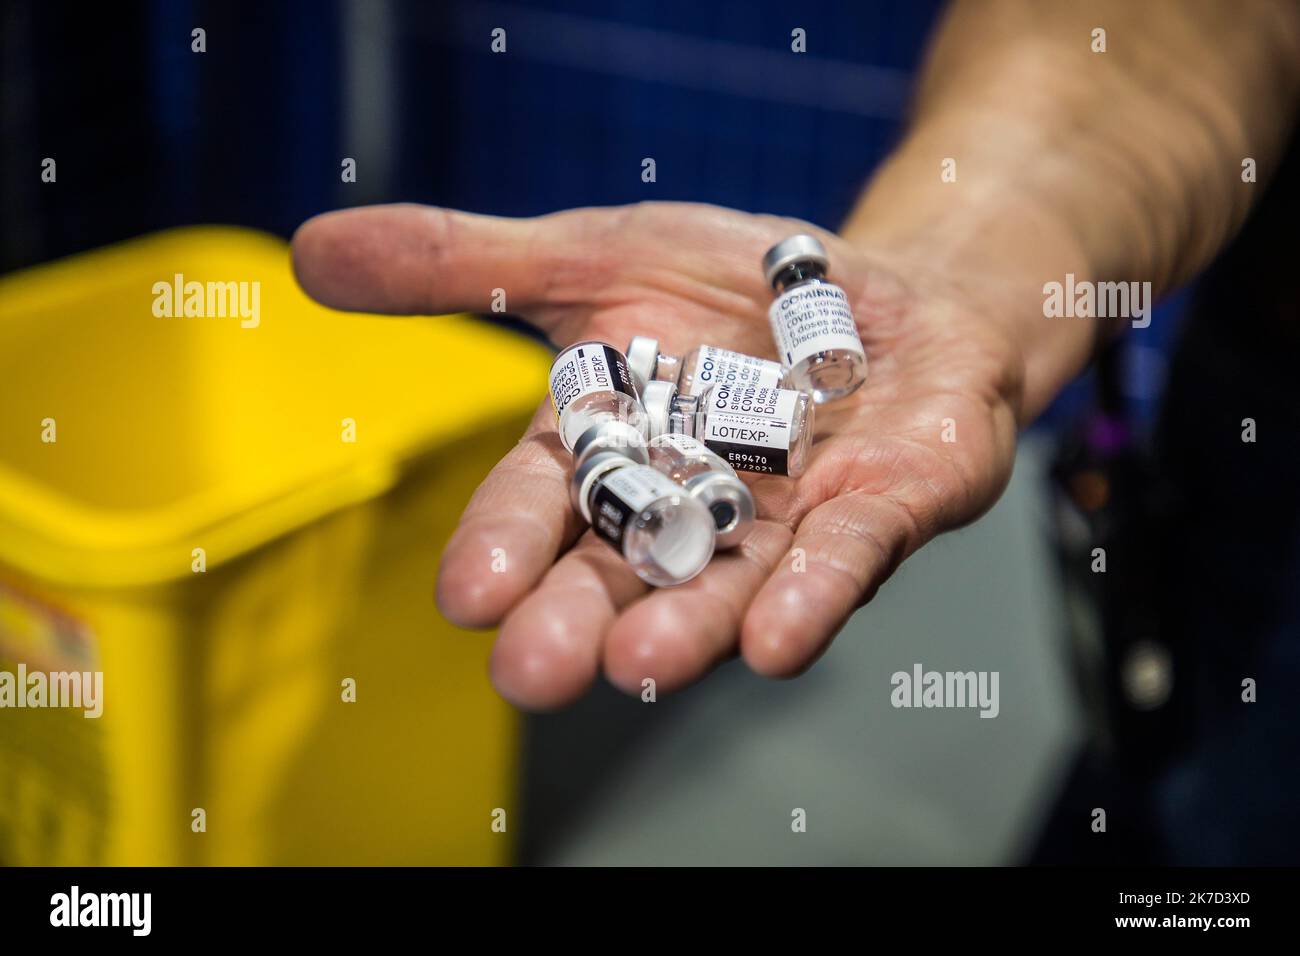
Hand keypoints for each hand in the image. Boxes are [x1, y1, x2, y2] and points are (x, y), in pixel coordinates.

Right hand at [291, 201, 1024, 708]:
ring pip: (726, 582)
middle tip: (534, 673)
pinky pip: (845, 559)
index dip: (506, 546)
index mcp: (609, 453)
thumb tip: (308, 251)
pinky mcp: (877, 512)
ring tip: (637, 668)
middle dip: (580, 617)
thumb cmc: (734, 285)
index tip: (468, 596)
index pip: (544, 504)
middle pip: (623, 567)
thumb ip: (469, 266)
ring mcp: (783, 520)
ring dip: (685, 628)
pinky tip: (774, 643)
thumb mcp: (599, 256)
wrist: (886, 287)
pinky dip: (812, 596)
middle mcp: (686, 505)